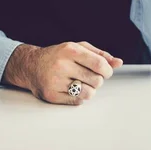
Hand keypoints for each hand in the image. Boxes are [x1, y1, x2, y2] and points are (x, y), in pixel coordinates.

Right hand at [3, 41, 122, 104]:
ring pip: (88, 93)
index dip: (108, 70)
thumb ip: (99, 54)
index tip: (106, 71)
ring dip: (90, 90)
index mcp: (70, 50)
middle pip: (96, 81)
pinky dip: (79, 97)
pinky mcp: (51, 95)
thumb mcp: (78, 48)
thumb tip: (118, 62)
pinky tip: (72, 88)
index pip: (99, 64)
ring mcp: (56, 81)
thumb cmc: (59, 55)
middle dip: (98, 80)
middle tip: (90, 76)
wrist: (31, 65)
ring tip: (82, 83)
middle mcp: (62, 65)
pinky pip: (77, 102)